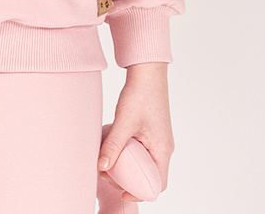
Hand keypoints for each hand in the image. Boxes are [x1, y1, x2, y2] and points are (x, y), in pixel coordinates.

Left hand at [97, 62, 173, 201]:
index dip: (140, 193)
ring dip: (127, 166)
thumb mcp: (124, 121)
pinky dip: (128, 153)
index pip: (157, 184)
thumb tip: (101, 167)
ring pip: (143, 162)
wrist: (146, 70)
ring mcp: (157, 138)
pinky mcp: (150, 130)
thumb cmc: (140, 94)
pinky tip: (113, 146)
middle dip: (129, 180)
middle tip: (109, 175)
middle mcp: (163, 147)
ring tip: (108, 162)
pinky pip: (141, 149)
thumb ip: (114, 145)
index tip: (122, 193)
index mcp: (163, 149)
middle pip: (149, 175)